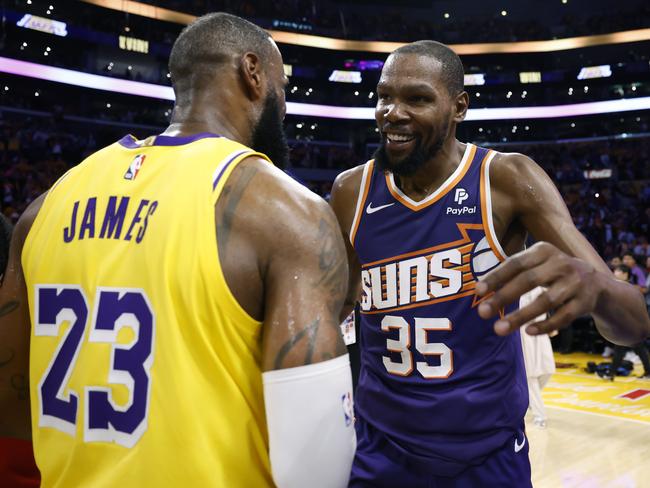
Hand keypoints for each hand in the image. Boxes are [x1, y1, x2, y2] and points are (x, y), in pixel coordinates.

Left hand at [475, 242, 600, 335]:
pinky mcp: (585, 302)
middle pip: (528, 280)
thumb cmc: (552, 273)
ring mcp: (575, 283)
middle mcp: (561, 263)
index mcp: (544, 251)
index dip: (496, 276)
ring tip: (499, 329)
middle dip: (503, 297)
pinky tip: (528, 332)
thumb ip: (512, 272)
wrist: (596, 283)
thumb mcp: (537, 263)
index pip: (516, 263)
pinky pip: (563, 316)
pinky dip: (545, 325)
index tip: (478, 291)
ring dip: (520, 316)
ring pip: (546, 301)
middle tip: (482, 312)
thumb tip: (479, 290)